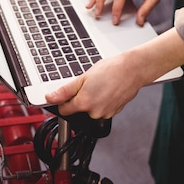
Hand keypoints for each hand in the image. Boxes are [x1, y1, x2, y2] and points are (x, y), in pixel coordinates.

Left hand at [45, 27, 183, 117]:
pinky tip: (108, 89)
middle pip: (78, 110)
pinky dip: (103, 101)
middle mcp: (94, 112)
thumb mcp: (84, 76)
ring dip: (92, 100)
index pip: (63, 110)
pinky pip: (102, 109)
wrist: (133, 69)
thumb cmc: (112, 69)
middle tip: (89, 83)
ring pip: (91, 109)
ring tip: (100, 85)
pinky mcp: (114, 112)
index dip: (63, 100)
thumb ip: (65, 90)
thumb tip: (50, 97)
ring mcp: (105, 114)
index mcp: (84, 103)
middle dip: (80, 98)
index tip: (68, 93)